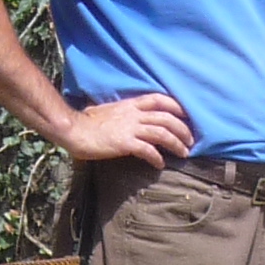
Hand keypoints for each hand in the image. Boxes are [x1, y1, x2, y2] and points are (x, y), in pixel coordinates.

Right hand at [61, 92, 192, 166]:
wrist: (74, 130)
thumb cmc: (87, 122)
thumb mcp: (110, 111)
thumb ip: (124, 113)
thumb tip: (130, 119)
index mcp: (131, 104)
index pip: (160, 99)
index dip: (176, 106)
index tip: (186, 115)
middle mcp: (134, 114)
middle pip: (167, 118)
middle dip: (183, 129)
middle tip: (190, 141)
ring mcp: (130, 128)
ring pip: (162, 133)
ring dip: (176, 144)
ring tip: (184, 153)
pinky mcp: (125, 143)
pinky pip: (147, 150)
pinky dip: (157, 158)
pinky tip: (160, 165)